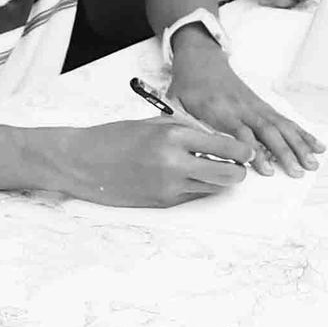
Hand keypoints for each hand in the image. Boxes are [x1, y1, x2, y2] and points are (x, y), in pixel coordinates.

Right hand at [61, 117, 253, 207]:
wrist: (82, 162)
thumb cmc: (115, 138)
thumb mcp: (153, 124)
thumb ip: (185, 131)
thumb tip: (216, 141)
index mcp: (173, 136)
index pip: (224, 146)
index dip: (241, 151)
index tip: (246, 151)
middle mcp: (174, 163)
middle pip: (227, 175)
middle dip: (238, 172)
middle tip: (238, 167)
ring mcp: (168, 186)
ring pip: (212, 188)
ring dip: (217, 180)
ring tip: (209, 169)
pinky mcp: (162, 202)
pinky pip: (191, 195)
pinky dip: (195, 186)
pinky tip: (186, 176)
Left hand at [168, 43, 323, 176]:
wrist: (200, 59)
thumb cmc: (188, 86)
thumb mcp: (177, 105)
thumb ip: (185, 127)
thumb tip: (192, 151)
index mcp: (220, 110)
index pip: (241, 133)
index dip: (254, 151)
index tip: (266, 169)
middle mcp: (243, 108)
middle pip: (268, 131)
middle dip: (285, 152)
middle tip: (298, 172)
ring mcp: (256, 106)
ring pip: (281, 126)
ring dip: (299, 145)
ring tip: (313, 163)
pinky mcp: (263, 106)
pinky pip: (285, 120)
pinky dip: (302, 133)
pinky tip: (316, 144)